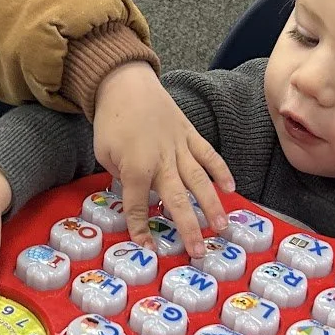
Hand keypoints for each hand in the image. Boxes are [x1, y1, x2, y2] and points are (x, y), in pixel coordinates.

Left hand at [91, 61, 233, 256]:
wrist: (126, 84)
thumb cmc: (111, 121)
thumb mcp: (103, 152)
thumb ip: (119, 176)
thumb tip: (135, 194)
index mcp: (135, 167)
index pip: (137, 204)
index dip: (140, 228)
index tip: (146, 247)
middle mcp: (161, 160)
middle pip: (176, 198)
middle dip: (188, 226)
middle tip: (198, 250)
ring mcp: (179, 146)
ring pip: (199, 180)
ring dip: (211, 205)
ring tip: (221, 227)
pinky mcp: (190, 134)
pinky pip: (208, 154)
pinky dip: (221, 170)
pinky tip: (231, 189)